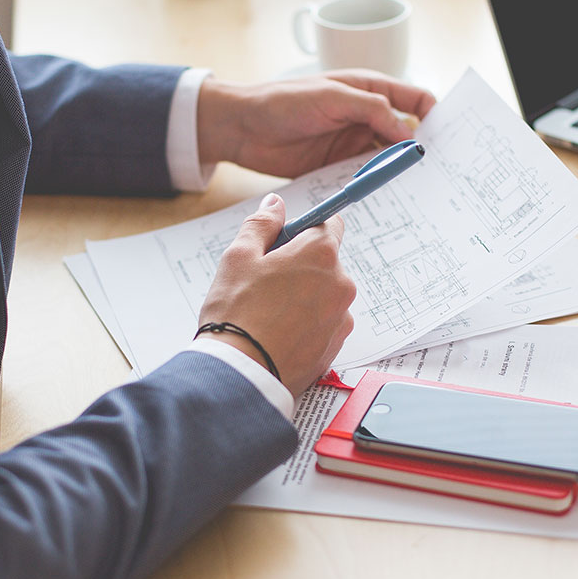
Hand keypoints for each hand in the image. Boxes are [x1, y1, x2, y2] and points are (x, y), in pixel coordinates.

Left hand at [196, 69, 436, 178]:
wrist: (241, 127)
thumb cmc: (283, 101)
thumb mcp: (331, 97)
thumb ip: (371, 109)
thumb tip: (406, 131)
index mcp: (369, 89)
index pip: (415, 98)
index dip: (435, 114)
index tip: (447, 137)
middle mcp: (366, 116)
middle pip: (405, 133)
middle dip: (421, 149)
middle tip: (437, 171)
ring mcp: (353, 142)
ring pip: (387, 158)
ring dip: (398, 171)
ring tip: (417, 189)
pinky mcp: (338, 166)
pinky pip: (365, 177)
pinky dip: (376, 185)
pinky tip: (385, 197)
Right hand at [197, 193, 355, 395]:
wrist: (241, 374)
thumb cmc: (236, 313)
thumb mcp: (238, 257)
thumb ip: (262, 224)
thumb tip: (275, 204)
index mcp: (321, 254)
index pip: (330, 223)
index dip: (305, 229)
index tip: (286, 240)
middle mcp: (341, 283)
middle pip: (326, 262)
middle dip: (300, 266)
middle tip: (265, 282)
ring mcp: (341, 318)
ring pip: (324, 295)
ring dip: (305, 297)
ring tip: (269, 314)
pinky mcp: (336, 346)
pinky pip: (324, 324)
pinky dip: (307, 324)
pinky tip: (279, 334)